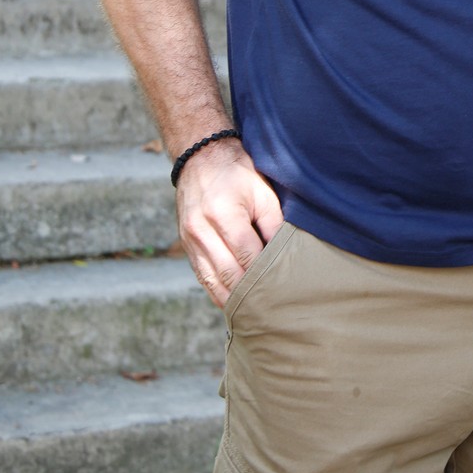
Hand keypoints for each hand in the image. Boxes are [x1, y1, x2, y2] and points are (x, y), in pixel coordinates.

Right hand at [176, 141, 282, 306]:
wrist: (200, 158)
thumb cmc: (238, 173)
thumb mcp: (262, 191)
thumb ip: (274, 224)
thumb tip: (286, 256)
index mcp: (222, 213)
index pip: (247, 256)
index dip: (265, 275)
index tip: (284, 290)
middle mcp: (201, 229)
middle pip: (229, 274)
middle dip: (252, 293)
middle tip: (275, 309)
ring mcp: (190, 240)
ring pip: (213, 282)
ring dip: (234, 300)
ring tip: (257, 314)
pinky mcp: (186, 247)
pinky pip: (203, 278)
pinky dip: (219, 293)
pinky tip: (236, 304)